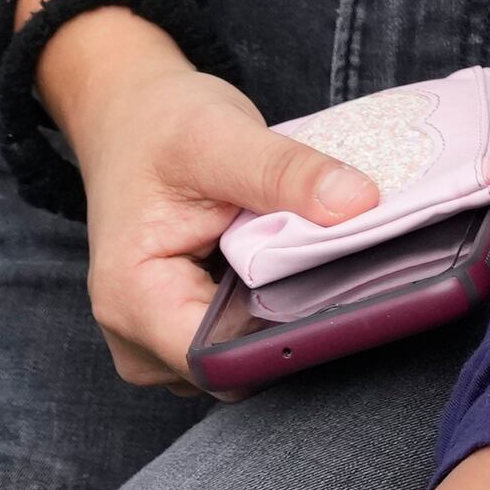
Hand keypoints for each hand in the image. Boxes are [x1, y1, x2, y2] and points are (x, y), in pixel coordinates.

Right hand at [44, 7, 375, 387]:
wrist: (130, 120)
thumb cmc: (162, 128)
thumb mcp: (223, 136)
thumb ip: (288, 173)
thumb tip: (359, 205)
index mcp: (132, 299)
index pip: (219, 360)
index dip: (285, 339)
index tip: (342, 295)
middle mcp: (137, 339)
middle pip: (235, 369)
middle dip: (292, 325)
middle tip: (339, 265)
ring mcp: (159, 344)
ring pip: (242, 360)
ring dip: (284, 317)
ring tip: (309, 258)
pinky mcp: (185, 330)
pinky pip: (240, 341)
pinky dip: (272, 310)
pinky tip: (290, 268)